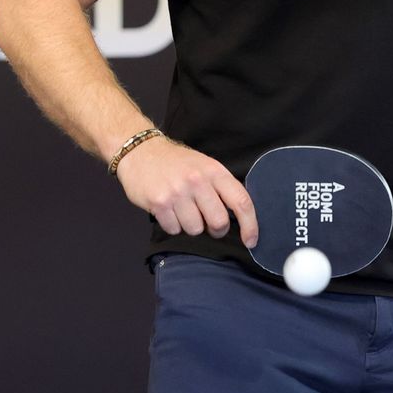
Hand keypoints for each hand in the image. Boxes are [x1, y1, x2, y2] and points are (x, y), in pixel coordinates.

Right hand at [115, 135, 257, 247]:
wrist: (141, 151)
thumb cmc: (177, 162)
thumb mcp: (205, 166)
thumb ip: (221, 188)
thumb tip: (239, 218)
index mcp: (215, 171)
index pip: (241, 202)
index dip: (250, 226)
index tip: (251, 241)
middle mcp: (198, 181)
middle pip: (219, 222)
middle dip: (216, 229)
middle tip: (208, 222)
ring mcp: (177, 192)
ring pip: (195, 229)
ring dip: (190, 226)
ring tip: (182, 210)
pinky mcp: (159, 203)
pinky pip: (174, 229)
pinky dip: (173, 225)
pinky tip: (168, 210)